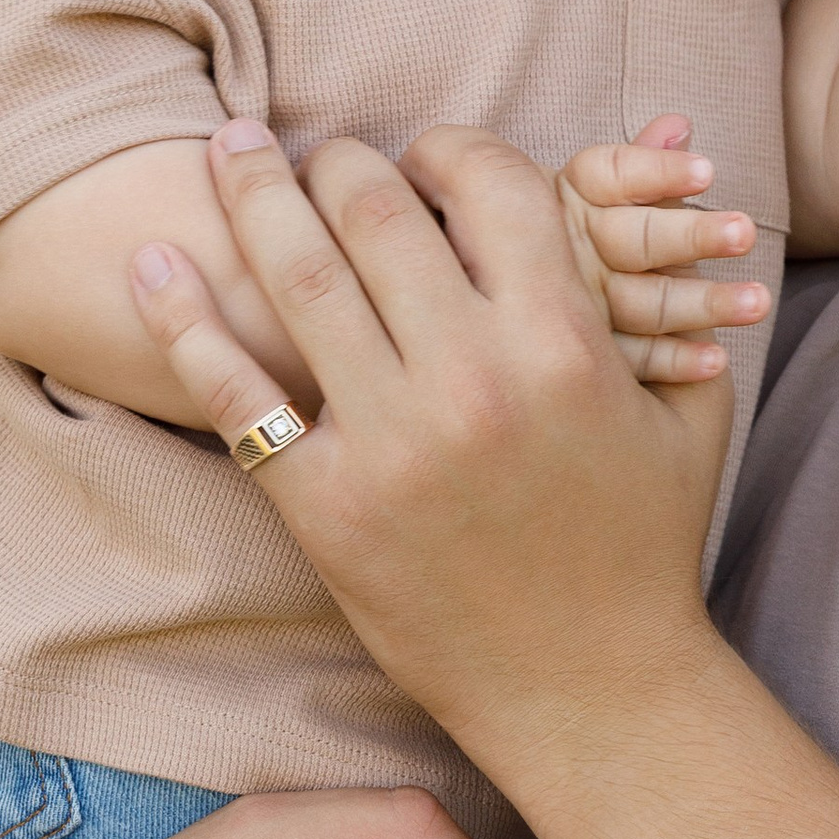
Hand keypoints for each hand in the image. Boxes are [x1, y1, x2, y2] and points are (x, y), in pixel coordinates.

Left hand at [127, 121, 726, 776]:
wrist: (593, 690)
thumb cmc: (646, 544)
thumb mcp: (686, 410)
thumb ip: (664, 293)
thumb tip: (676, 167)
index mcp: (564, 343)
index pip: (488, 182)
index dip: (450, 148)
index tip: (428, 157)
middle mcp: (472, 379)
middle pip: (378, 211)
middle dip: (343, 161)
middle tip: (320, 152)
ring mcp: (390, 443)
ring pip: (299, 277)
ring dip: (254, 196)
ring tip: (229, 151)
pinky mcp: (327, 508)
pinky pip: (235, 395)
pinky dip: (182, 321)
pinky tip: (151, 265)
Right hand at [557, 114, 772, 383]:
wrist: (503, 309)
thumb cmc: (571, 239)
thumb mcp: (598, 197)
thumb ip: (642, 162)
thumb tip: (679, 122)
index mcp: (567, 197)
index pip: (609, 174)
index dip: (658, 172)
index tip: (708, 173)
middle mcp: (567, 250)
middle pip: (631, 240)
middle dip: (691, 236)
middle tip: (745, 233)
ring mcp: (573, 306)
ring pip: (638, 303)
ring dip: (701, 304)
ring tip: (759, 303)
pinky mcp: (584, 354)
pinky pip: (631, 359)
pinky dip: (674, 359)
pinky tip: (716, 359)